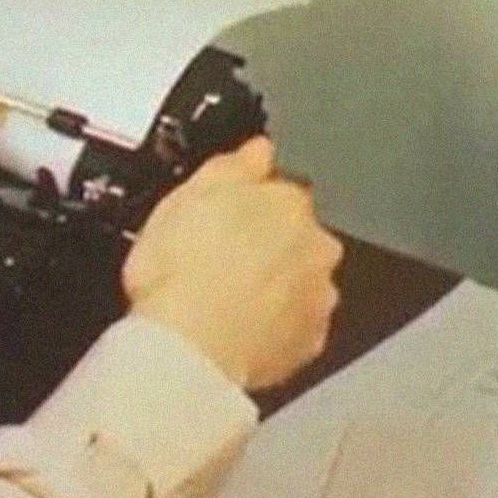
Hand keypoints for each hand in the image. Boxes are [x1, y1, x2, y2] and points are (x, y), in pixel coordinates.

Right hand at [122, 137, 342, 388]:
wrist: (187, 349)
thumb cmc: (181, 274)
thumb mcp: (189, 194)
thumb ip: (233, 166)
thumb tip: (256, 149)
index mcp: (289, 204)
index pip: (279, 191)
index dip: (247, 205)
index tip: (221, 220)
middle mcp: (315, 249)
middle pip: (295, 239)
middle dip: (266, 248)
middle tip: (216, 262)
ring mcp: (315, 299)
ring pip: (298, 284)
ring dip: (271, 289)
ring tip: (221, 300)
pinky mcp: (306, 345)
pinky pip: (292, 329)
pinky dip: (270, 329)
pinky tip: (234, 329)